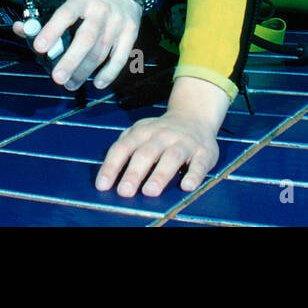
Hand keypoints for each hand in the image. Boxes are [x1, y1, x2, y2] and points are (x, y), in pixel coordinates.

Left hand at [12, 0, 140, 89]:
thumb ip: (46, 17)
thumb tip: (19, 29)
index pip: (65, 14)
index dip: (52, 30)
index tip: (39, 47)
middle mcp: (101, 10)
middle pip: (86, 39)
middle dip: (71, 61)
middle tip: (57, 78)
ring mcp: (117, 22)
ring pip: (101, 51)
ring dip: (85, 71)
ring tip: (70, 84)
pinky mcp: (131, 32)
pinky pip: (120, 57)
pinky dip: (109, 73)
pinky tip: (97, 83)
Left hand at [96, 76, 229, 196]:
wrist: (194, 116)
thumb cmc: (161, 133)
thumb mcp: (140, 132)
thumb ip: (126, 148)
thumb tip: (107, 176)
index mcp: (143, 132)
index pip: (123, 148)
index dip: (112, 166)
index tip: (103, 185)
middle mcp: (163, 135)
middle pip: (146, 153)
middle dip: (134, 173)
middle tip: (124, 192)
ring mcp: (184, 142)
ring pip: (172, 157)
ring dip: (160, 174)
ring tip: (150, 192)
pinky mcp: (204, 152)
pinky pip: (199, 163)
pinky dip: (194, 174)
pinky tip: (186, 186)